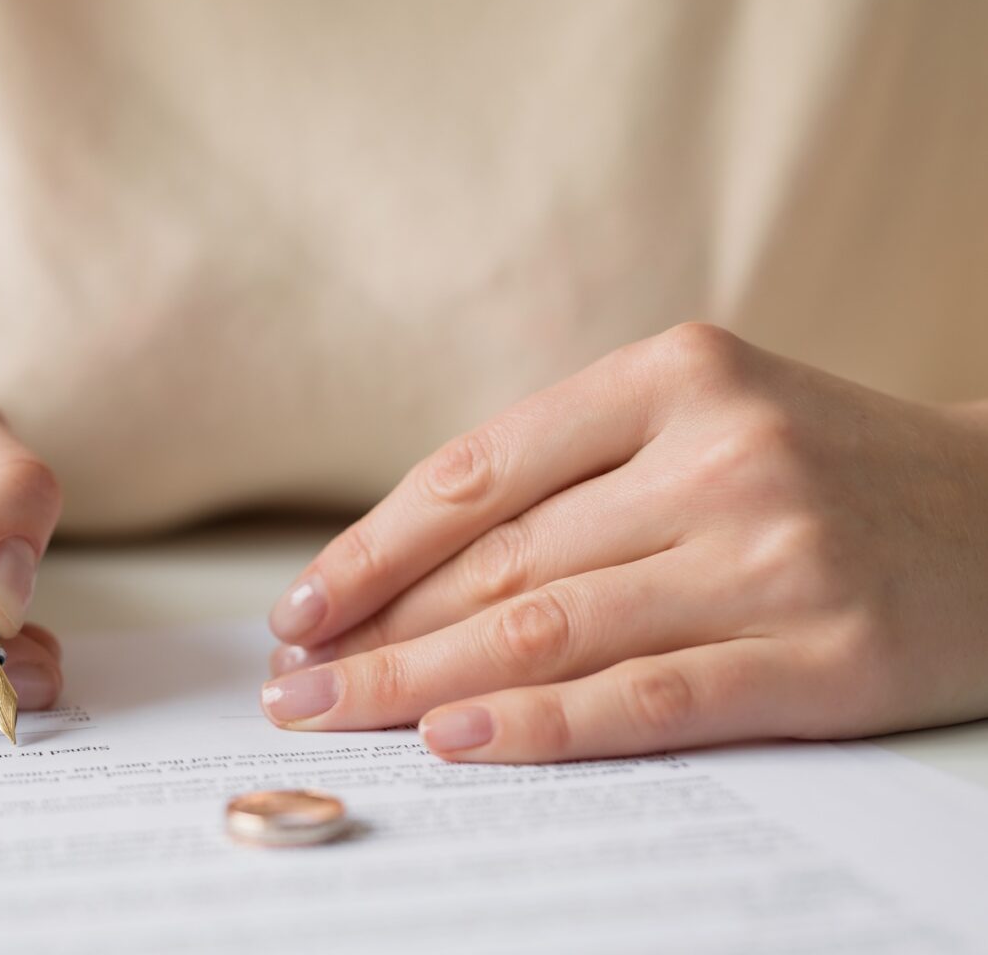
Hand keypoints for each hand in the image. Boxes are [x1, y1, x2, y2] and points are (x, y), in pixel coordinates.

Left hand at [263, 323, 987, 760]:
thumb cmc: (824, 471)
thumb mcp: (706, 421)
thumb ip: (576, 475)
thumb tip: (406, 570)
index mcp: (673, 375)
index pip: (476, 474)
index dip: (371, 550)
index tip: (299, 610)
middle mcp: (721, 454)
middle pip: (499, 561)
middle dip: (378, 631)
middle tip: (292, 686)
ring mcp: (775, 554)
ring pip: (553, 629)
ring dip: (424, 683)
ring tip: (339, 716)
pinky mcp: (823, 655)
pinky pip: (650, 698)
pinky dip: (542, 725)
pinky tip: (457, 740)